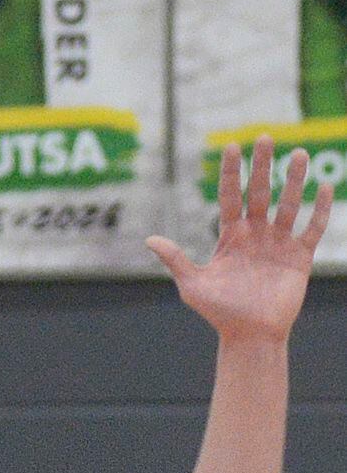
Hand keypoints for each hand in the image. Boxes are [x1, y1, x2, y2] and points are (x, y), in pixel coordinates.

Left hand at [148, 136, 332, 343]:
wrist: (248, 335)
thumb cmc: (218, 312)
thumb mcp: (192, 285)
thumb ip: (176, 259)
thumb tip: (149, 239)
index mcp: (230, 237)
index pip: (231, 196)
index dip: (231, 172)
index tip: (231, 146)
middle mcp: (255, 234)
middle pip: (260, 192)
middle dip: (262, 166)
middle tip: (265, 137)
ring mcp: (278, 243)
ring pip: (289, 204)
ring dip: (294, 180)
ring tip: (300, 153)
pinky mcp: (299, 256)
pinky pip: (312, 228)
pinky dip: (319, 209)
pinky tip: (323, 186)